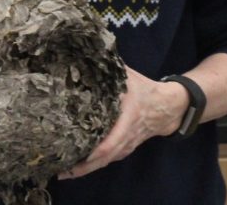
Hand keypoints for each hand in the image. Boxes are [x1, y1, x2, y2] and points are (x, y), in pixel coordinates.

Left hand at [59, 66, 188, 179]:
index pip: (110, 142)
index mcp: (127, 120)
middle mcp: (126, 138)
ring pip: (104, 163)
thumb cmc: (145, 90)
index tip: (74, 156)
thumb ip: (109, 69)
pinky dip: (92, 165)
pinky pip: (107, 160)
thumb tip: (87, 55)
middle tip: (58, 170)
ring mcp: (125, 146)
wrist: (168, 107)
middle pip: (103, 160)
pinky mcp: (124, 149)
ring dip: (84, 168)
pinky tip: (76, 164)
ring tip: (61, 170)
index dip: (93, 153)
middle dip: (81, 167)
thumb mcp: (128, 77)